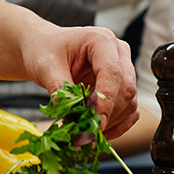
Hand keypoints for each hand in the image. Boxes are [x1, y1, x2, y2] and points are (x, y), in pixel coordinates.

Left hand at [19, 25, 138, 139]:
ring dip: (112, 122)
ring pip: (130, 102)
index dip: (106, 100)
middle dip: (108, 114)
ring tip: (87, 133)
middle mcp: (118, 53)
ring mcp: (123, 70)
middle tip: (87, 133)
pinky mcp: (121, 87)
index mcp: (101, 40)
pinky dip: (117, 125)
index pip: (113, 73)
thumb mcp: (46, 66)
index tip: (96, 122)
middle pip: (126, 89)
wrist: (43, 49)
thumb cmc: (45, 49)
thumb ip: (59, 88)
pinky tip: (99, 133)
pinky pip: (129, 110)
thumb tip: (68, 114)